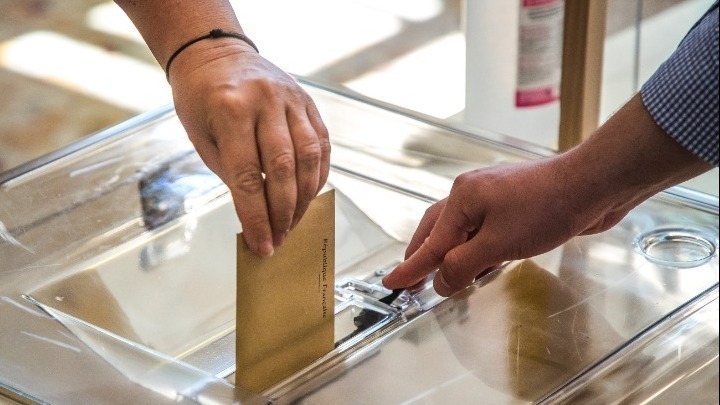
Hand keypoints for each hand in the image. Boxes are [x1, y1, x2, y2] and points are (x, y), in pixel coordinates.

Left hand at [169, 40, 329, 256]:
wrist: (216, 53)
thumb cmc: (201, 99)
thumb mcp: (201, 138)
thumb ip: (231, 174)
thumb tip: (257, 216)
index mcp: (230, 109)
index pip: (247, 177)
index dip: (256, 217)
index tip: (261, 245)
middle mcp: (265, 101)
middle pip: (282, 169)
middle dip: (282, 213)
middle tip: (279, 239)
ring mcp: (291, 98)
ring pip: (308, 158)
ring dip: (304, 198)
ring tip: (294, 222)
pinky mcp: (307, 101)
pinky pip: (321, 144)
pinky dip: (317, 174)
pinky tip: (308, 195)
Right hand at [382, 158, 631, 296]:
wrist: (592, 185)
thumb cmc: (546, 209)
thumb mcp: (498, 245)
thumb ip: (463, 265)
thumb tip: (440, 281)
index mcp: (461, 198)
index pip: (430, 244)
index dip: (410, 268)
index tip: (390, 284)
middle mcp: (471, 192)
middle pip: (437, 230)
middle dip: (424, 258)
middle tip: (410, 281)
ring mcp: (492, 195)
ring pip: (461, 230)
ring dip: (451, 254)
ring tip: (441, 276)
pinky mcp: (512, 203)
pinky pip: (482, 229)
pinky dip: (474, 248)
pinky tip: (479, 261)